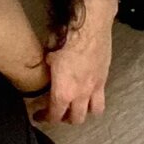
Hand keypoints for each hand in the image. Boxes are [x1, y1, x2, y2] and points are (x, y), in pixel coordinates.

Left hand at [30, 0, 114, 125]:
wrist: (90, 25)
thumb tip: (44, 69)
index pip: (54, 115)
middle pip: (76, 119)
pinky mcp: (105, 76)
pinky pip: (102, 94)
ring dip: (85, 111)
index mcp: (63, 91)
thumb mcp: (47, 55)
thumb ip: (46, 70)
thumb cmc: (67, 37)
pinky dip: (95, 97)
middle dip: (65, 118)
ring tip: (78, 105)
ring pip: (94, 111)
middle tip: (58, 112)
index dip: (45, 117)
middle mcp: (81, 94)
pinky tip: (88, 89)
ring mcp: (95, 86)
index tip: (39, 115)